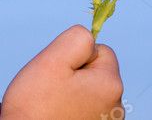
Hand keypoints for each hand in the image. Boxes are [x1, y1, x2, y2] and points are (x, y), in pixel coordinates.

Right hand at [0, 24, 123, 119]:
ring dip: (69, 95)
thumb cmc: (35, 106)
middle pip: (94, 74)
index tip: (59, 73)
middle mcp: (115, 108)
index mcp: (111, 85)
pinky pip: (81, 112)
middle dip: (72, 76)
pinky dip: (68, 112)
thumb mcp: (53, 59)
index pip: (101, 50)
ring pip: (86, 93)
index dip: (75, 56)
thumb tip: (90, 40)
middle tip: (50, 91)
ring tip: (49, 107)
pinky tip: (54, 118)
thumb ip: (77, 38)